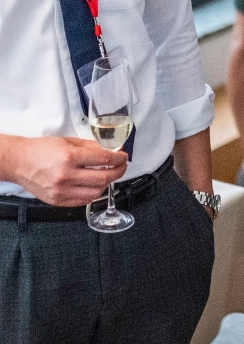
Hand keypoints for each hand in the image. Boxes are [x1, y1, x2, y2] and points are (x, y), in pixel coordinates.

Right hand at [4, 136, 127, 205]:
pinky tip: (95, 186)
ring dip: (107, 184)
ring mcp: (61, 191)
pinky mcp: (58, 201)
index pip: (104, 159)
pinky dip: (93, 194)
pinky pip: (83, 201)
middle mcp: (66, 176)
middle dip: (118, 171)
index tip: (123, 157)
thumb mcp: (69, 142)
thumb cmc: (42, 150)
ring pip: (96, 192)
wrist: (19, 162)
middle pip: (104, 178)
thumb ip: (92, 147)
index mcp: (70, 157)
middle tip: (122, 166)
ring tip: (108, 175)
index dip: (119, 158)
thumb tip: (112, 150)